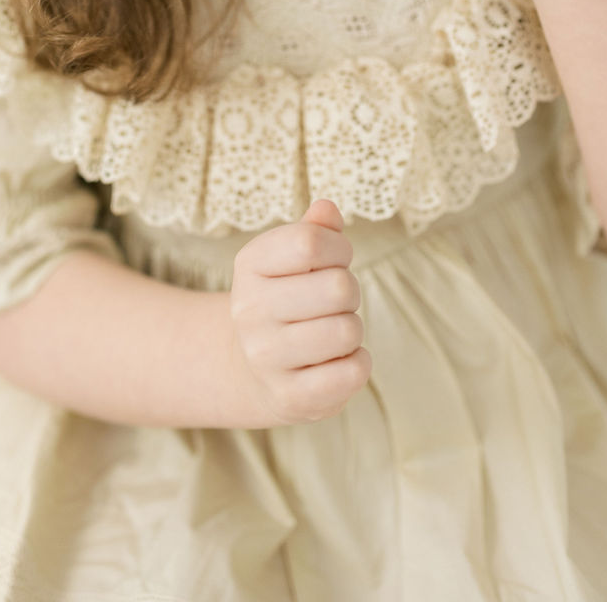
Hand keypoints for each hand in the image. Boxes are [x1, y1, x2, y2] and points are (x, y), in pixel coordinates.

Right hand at [227, 198, 370, 426]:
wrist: (253, 368)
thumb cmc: (287, 297)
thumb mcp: (290, 257)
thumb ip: (314, 229)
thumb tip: (327, 209)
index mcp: (249, 265)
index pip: (310, 242)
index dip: (338, 248)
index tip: (334, 261)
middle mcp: (249, 311)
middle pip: (338, 287)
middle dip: (348, 292)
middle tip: (331, 303)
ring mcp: (266, 358)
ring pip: (347, 331)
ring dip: (352, 328)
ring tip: (331, 331)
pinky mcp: (290, 398)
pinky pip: (351, 373)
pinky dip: (357, 363)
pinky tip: (336, 360)